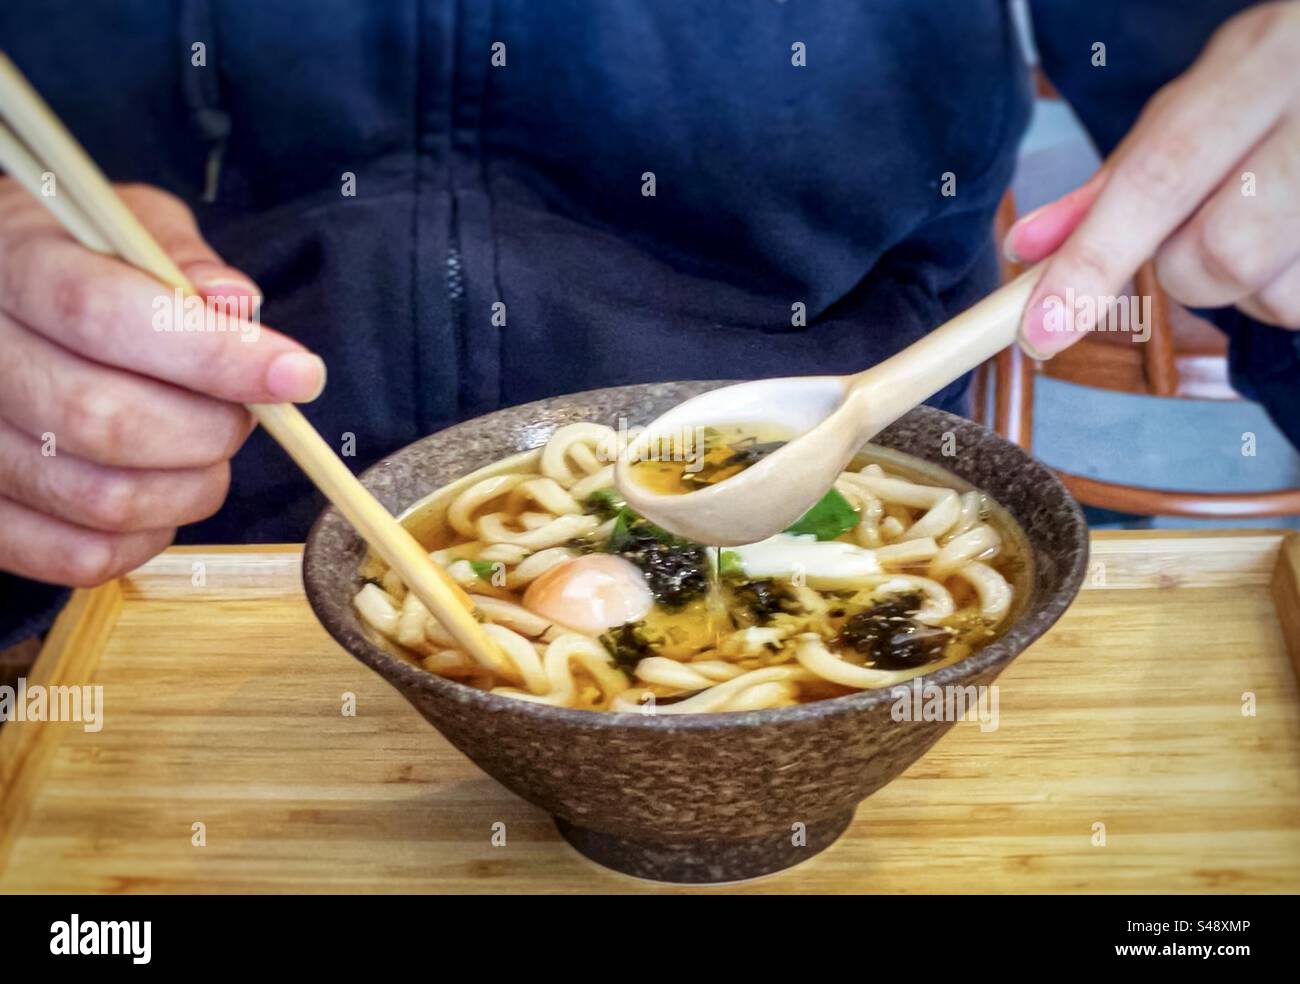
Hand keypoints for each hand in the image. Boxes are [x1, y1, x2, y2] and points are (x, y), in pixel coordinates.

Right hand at [0, 181, 324, 585]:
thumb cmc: (75, 256)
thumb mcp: (124, 222)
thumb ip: (180, 258)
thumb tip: (236, 305)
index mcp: (10, 264)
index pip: (104, 315)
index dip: (214, 354)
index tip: (298, 373)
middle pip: (104, 420)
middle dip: (212, 428)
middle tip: (243, 413)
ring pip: (98, 499)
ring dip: (190, 488)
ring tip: (206, 450)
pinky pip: (77, 556)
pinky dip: (147, 538)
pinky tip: (164, 496)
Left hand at [1008, 1, 1299, 356]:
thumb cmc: (1273, 86)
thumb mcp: (1192, 105)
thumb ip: (1111, 181)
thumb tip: (1026, 249)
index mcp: (1261, 66)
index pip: (1159, 178)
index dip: (1092, 261)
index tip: (1042, 328)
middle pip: (1222, 254)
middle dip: (1181, 270)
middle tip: (1192, 232)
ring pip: (1273, 294)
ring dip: (1242, 284)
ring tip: (1261, 219)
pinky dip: (1281, 289)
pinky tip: (1290, 239)